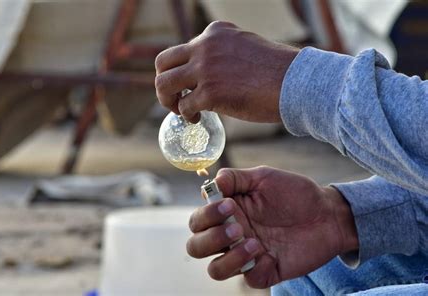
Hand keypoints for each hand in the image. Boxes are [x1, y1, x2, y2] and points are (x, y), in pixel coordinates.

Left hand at [155, 21, 298, 122]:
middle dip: (165, 83)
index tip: (189, 84)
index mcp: (215, 33)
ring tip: (180, 110)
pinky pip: (184, 106)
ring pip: (164, 84)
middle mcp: (206, 46)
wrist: (297, 83)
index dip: (182, 70)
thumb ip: (222, 54)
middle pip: (163, 62)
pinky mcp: (211, 93)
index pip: (183, 49)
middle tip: (175, 98)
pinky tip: (198, 119)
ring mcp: (206, 69)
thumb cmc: (276, 71)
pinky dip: (187, 116)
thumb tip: (206, 72)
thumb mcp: (244, 48)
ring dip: (167, 100)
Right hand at [186, 166, 358, 287]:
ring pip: (216, 270)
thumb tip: (212, 181)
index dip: (206, 216)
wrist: (327, 213)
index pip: (197, 221)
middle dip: (211, 239)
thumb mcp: (263, 178)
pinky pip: (249, 279)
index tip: (230, 205)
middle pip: (196, 248)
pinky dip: (255, 269)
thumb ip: (235, 178)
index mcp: (227, 213)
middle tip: (239, 228)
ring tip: (255, 243)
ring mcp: (247, 255)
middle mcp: (231, 235)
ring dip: (229, 258)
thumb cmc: (294, 193)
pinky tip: (271, 255)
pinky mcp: (266, 271)